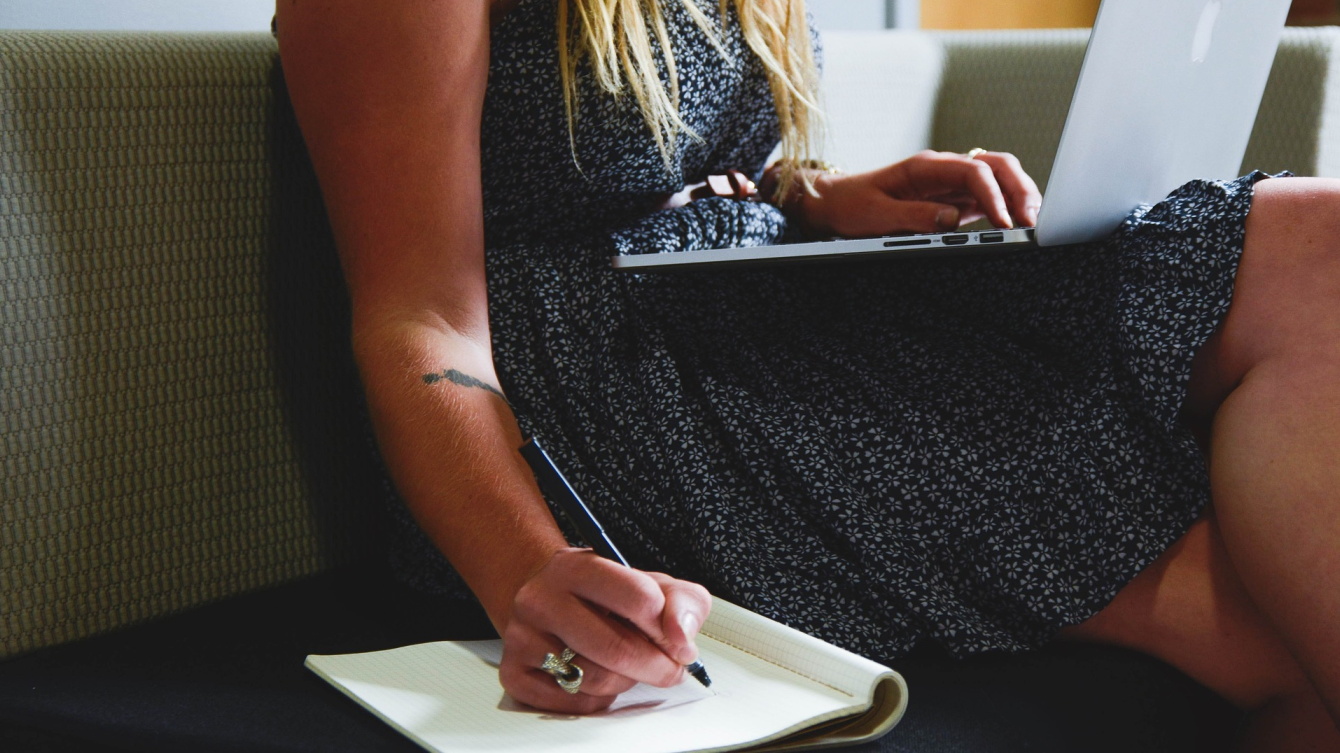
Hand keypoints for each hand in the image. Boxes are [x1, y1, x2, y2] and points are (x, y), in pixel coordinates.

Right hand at [498, 547, 711, 713]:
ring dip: (626, 681)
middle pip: (617, 649)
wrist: (546, 599)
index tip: (676, 640)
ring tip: (626, 665)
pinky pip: (574, 702)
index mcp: (577, 567)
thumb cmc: (604, 596)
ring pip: (596, 679)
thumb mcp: (649, 583)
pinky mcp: (515, 673)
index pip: (638, 598)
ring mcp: (523, 637)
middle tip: (670, 668)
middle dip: (657, 667)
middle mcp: (542, 599)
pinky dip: (598, 697)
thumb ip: (681, 602)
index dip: (668, 628)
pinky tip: (597, 675)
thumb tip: (681, 637)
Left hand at [794, 150, 1041, 237]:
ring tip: (1033, 223)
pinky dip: (1007, 208)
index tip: (1004, 222)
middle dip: (1020, 188)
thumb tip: (951, 221)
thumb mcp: (875, 215)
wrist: (835, 203)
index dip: (993, 195)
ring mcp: (952, 184)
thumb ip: (913, 216)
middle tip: (1033, 220)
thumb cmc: (852, 205)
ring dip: (1019, 196)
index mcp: (926, 166)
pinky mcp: (954, 201)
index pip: (973, 171)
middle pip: (997, 165)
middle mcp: (944, 170)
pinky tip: (1017, 225)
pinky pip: (989, 198)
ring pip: (999, 179)